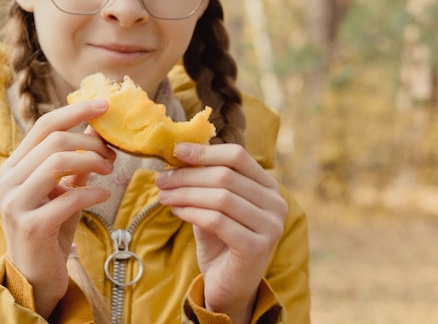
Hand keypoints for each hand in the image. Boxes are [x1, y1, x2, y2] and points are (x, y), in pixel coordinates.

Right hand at [0, 99, 114, 317]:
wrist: (36, 275)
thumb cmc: (52, 228)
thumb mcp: (64, 190)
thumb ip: (76, 163)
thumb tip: (97, 131)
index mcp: (15, 166)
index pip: (43, 125)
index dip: (75, 111)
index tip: (105, 105)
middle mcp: (9, 180)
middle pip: (53, 141)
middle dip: (90, 142)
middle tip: (112, 154)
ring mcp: (15, 203)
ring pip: (56, 162)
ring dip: (92, 162)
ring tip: (109, 171)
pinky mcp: (31, 226)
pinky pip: (68, 198)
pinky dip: (93, 192)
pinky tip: (104, 194)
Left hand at [155, 142, 287, 323]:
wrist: (229, 286)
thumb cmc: (220, 241)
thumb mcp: (212, 204)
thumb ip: (204, 180)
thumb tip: (178, 153)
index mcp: (268, 187)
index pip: (237, 156)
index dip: (205, 151)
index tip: (176, 151)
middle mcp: (276, 204)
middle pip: (226, 175)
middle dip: (188, 175)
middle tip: (161, 179)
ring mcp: (270, 226)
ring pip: (221, 197)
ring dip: (186, 193)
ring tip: (163, 195)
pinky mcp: (256, 248)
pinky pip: (217, 221)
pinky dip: (192, 213)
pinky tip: (176, 211)